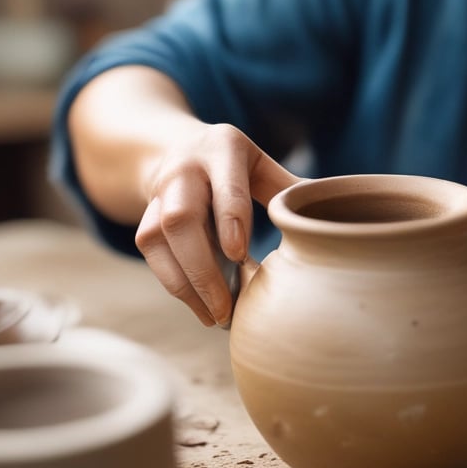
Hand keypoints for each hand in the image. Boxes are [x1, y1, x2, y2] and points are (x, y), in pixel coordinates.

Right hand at [135, 122, 299, 326]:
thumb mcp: (260, 164)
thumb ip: (286, 189)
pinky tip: (200, 307)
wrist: (176, 150)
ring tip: (214, 317)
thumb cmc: (232, 164)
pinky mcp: (144, 219)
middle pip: (180, 219)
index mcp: (221, 149)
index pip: (224, 187)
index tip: (240, 256)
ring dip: (185, 284)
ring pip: (157, 241)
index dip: (230, 221)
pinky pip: (151, 255)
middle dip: (202, 268)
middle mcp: (182, 171)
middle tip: (226, 307)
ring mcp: (158, 195)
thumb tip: (322, 224)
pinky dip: (176, 284)